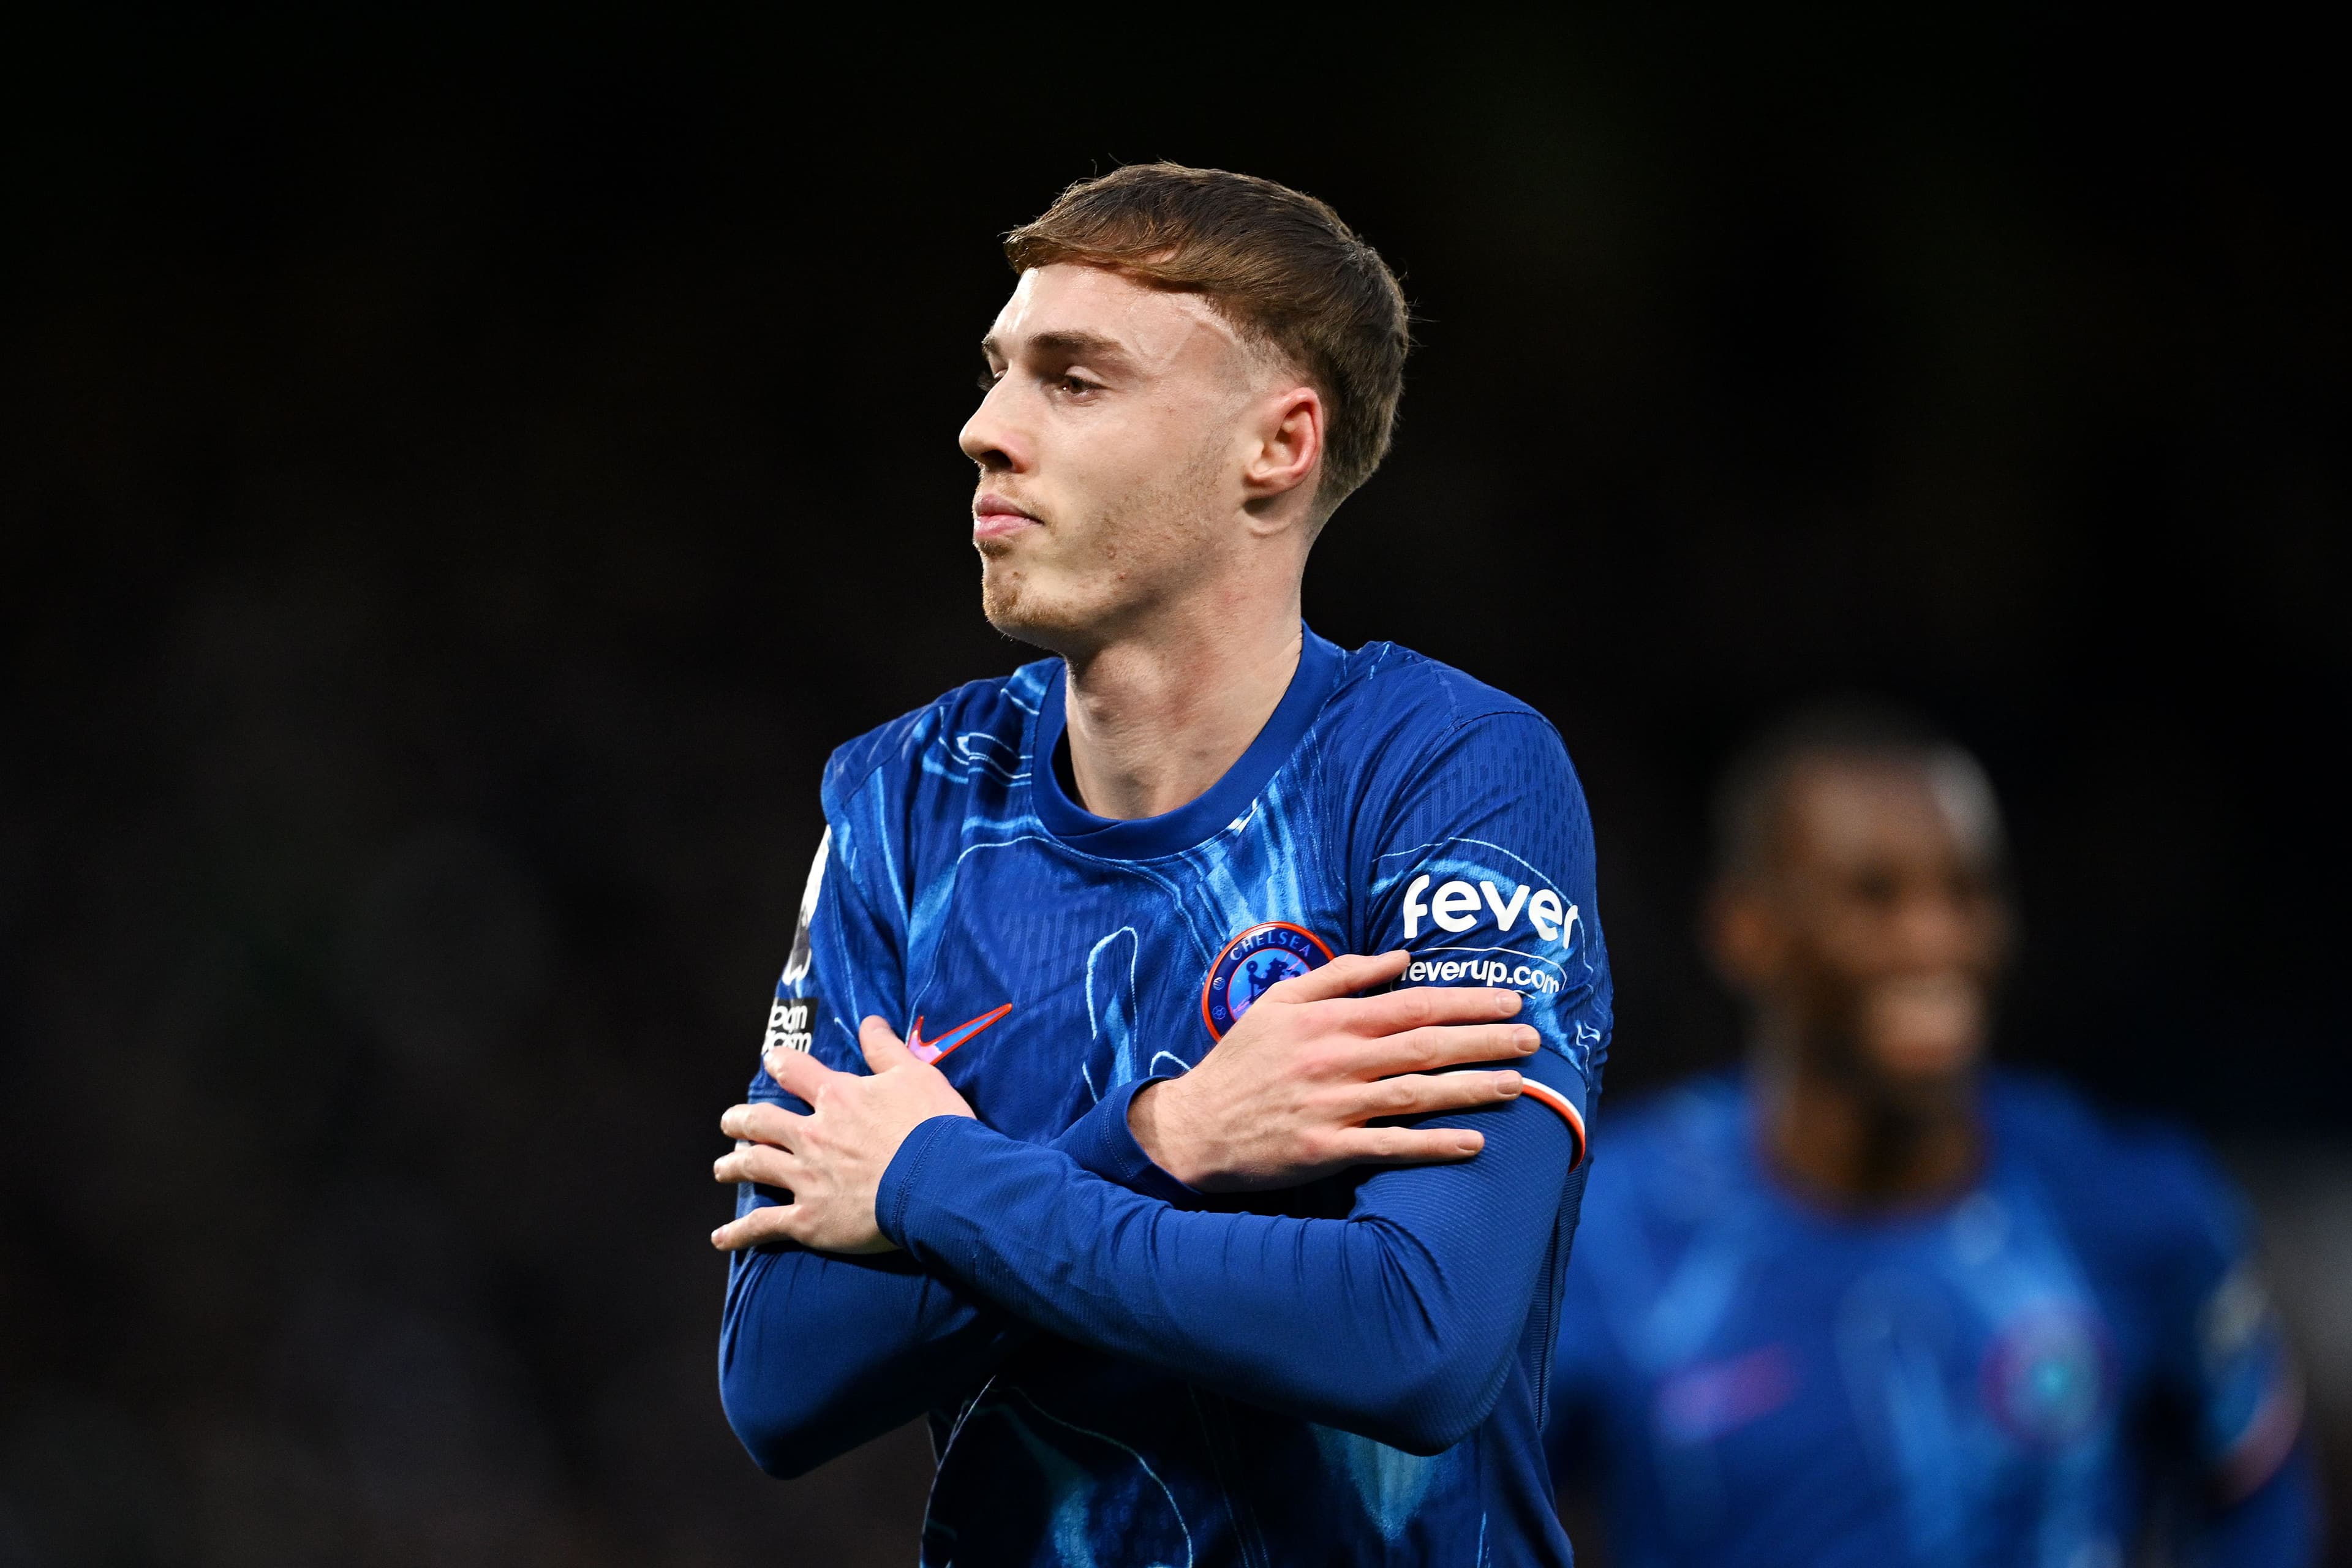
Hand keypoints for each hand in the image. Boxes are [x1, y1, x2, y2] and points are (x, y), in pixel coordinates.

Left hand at [709, 1017, 975, 1253]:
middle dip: (741, 1120)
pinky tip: (721, 1238)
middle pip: (762, 1121)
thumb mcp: (916, 1074)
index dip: (780, 1063)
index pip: (795, 1071)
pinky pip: (764, 1225)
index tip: (771, 1062)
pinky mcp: (809, 1220)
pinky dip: (740, 1232)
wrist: (940, 1182)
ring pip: (755, 1166)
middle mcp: (812, 1135)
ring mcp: (806, 1178)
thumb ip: (886, 1049)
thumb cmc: (933, 1127)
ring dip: (733, 1166)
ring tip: (722, 1168)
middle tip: (730, 1122)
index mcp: (836, 1097)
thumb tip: (869, 1021)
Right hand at [1127, 950, 1537, 1190]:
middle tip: (1532, 1039)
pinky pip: (1388, 1146)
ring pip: (1414, 1093)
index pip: (1410, 1003)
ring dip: (1469, 1088)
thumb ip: (1339, 975)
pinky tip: (1472, 1144)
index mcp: (1327, 1021)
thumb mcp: (1279, 1002)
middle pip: (1423, 1045)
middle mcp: (1334, 1059)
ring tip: (1517, 1085)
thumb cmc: (1241, 1061)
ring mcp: (1330, 1106)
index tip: (1510, 1001)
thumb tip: (1400, 957)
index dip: (1464, 1001)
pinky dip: (1431, 1145)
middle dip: (1483, 1040)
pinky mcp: (1324, 1150)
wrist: (1192, 1127)